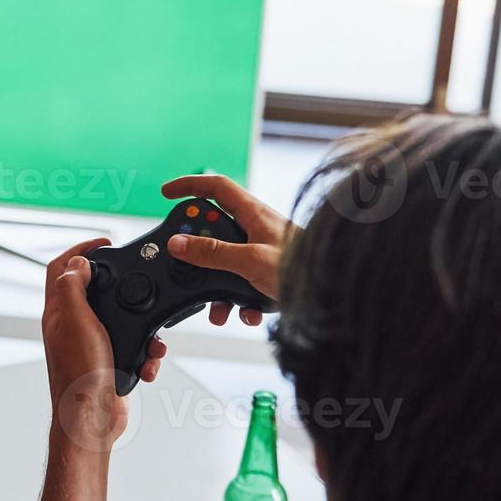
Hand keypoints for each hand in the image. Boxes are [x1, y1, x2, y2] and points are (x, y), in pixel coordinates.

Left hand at [42, 239, 164, 451]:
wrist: (93, 419)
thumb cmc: (80, 374)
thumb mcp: (76, 320)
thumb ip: (73, 287)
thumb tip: (77, 262)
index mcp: (58, 313)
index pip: (60, 268)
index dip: (79, 249)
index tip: (104, 242)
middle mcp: (71, 326)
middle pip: (92, 289)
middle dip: (117, 282)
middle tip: (136, 274)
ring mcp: (90, 344)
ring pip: (119, 319)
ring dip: (140, 323)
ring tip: (152, 335)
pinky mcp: (109, 361)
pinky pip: (132, 346)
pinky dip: (145, 350)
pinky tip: (148, 359)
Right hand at [160, 175, 289, 324]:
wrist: (334, 293)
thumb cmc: (304, 268)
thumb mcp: (249, 261)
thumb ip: (213, 252)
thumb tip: (179, 243)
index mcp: (253, 213)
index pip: (215, 187)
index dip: (189, 186)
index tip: (166, 193)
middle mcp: (256, 228)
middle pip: (214, 232)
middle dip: (200, 255)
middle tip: (192, 269)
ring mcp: (261, 251)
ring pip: (226, 264)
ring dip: (219, 288)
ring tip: (219, 309)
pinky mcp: (266, 273)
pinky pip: (242, 284)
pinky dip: (239, 301)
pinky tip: (246, 314)